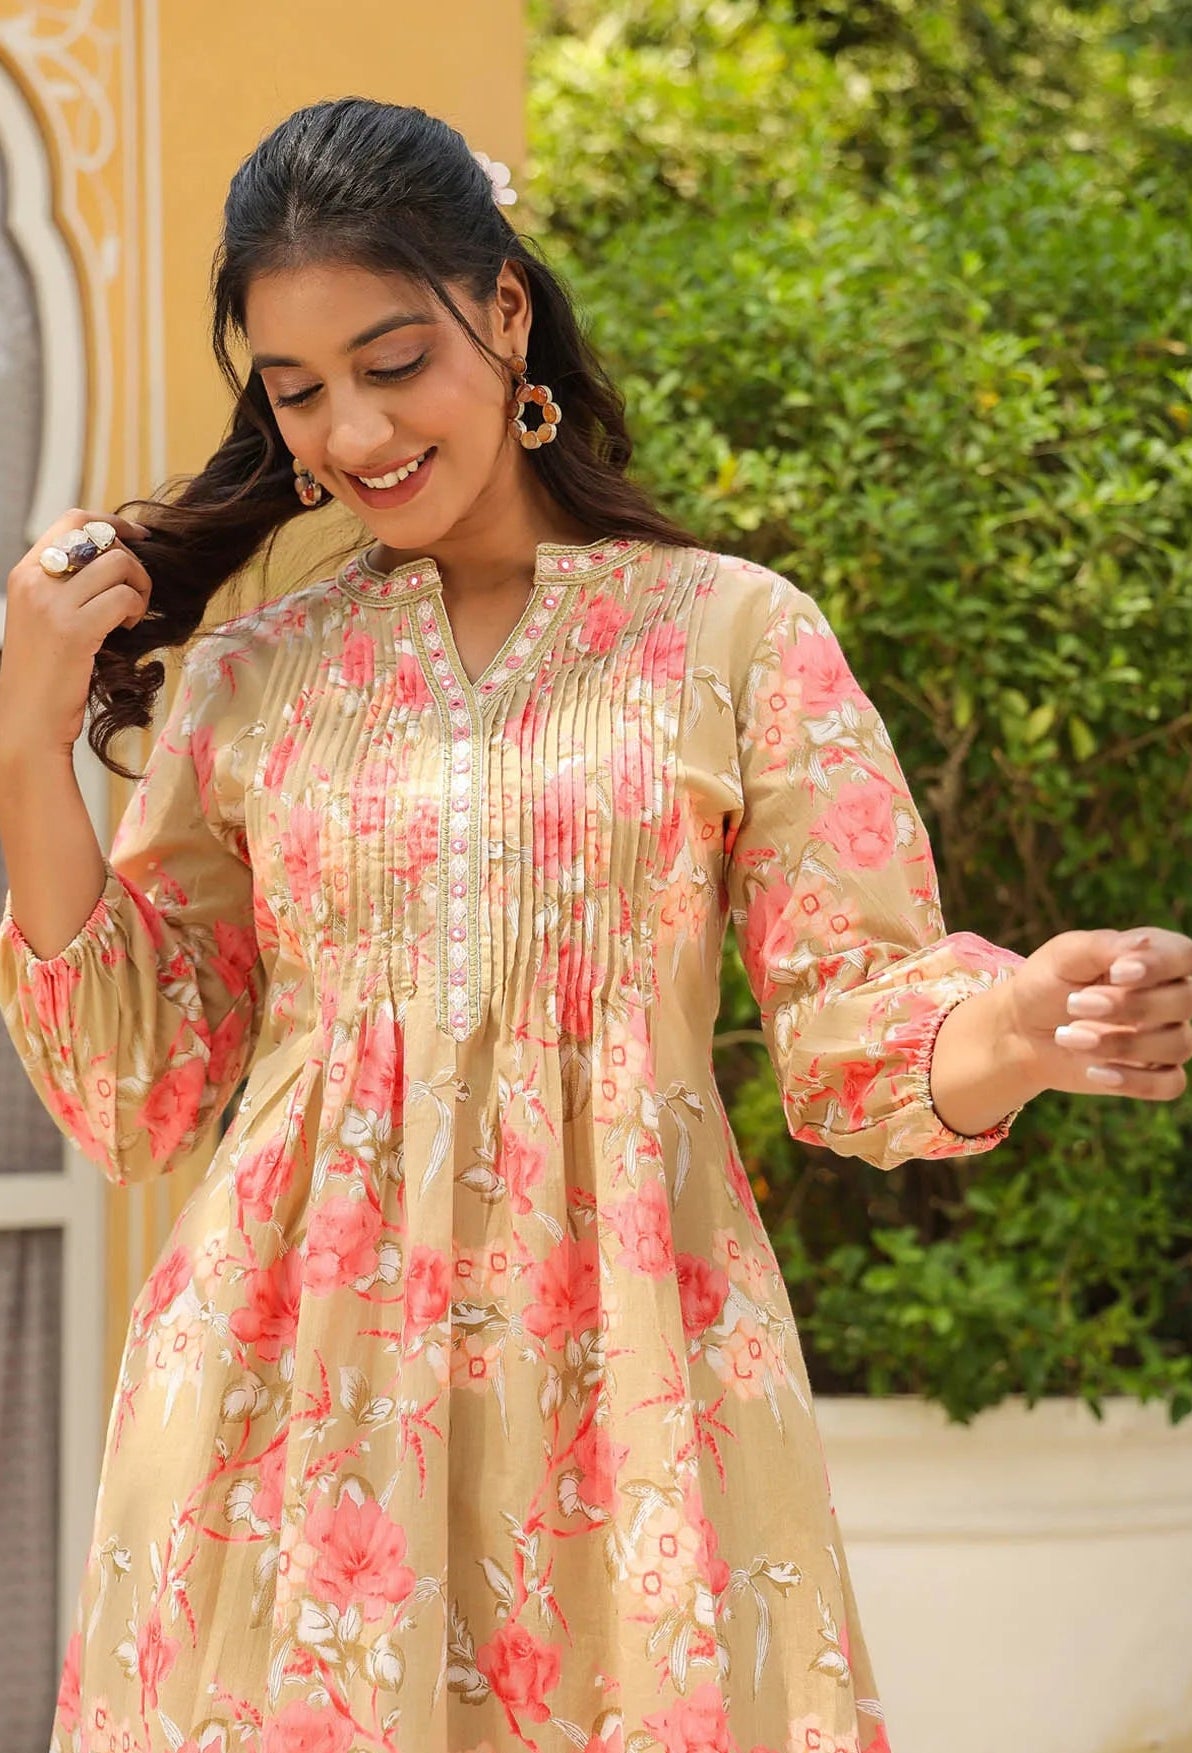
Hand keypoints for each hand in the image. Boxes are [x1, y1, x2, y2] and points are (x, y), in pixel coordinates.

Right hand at [0, 509, 152, 758]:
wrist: (27, 721)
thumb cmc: (43, 675)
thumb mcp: (44, 617)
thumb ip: (67, 586)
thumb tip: (114, 560)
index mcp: (25, 572)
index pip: (74, 520)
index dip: (114, 523)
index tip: (140, 536)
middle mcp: (34, 580)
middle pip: (101, 538)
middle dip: (133, 561)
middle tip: (138, 593)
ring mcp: (51, 604)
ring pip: (118, 563)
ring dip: (139, 586)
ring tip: (133, 613)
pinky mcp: (73, 630)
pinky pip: (124, 597)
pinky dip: (137, 609)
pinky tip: (129, 628)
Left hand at [1001, 927, 1191, 1101]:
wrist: (1023, 1031)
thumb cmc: (1048, 984)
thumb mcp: (1065, 957)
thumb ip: (1104, 947)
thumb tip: (1145, 942)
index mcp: (1154, 956)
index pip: (1184, 956)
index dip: (1160, 965)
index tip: (1117, 973)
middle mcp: (1170, 995)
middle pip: (1186, 1002)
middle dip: (1130, 1006)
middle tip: (1075, 1004)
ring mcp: (1166, 1036)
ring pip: (1178, 1045)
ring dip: (1121, 1044)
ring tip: (1068, 1036)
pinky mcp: (1154, 1073)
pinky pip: (1169, 1084)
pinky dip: (1133, 1080)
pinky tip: (1094, 1071)